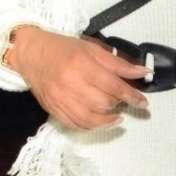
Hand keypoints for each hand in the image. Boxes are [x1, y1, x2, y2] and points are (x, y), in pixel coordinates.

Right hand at [6, 27, 147, 130]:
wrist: (31, 54)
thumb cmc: (64, 49)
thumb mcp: (92, 49)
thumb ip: (118, 63)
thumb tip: (144, 72)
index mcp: (81, 64)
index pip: (113, 85)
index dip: (131, 96)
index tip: (142, 102)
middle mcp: (70, 83)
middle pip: (103, 103)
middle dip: (118, 104)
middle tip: (122, 101)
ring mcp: (60, 98)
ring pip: (90, 118)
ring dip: (108, 121)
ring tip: (116, 117)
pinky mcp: (53, 109)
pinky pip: (75, 124)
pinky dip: (91, 126)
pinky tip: (99, 121)